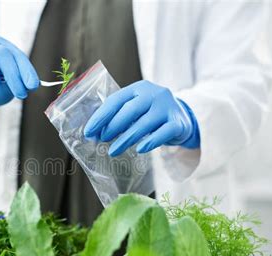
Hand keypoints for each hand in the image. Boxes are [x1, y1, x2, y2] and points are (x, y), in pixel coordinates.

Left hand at [83, 80, 199, 155]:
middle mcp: (154, 94)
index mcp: (139, 88)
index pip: (116, 100)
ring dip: (126, 139)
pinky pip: (163, 133)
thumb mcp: (136, 109)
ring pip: (144, 123)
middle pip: (130, 110)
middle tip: (102, 139)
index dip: (101, 116)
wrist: (183, 117)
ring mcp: (167, 107)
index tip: (88, 132)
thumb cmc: (151, 114)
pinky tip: (139, 149)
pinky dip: (151, 141)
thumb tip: (94, 134)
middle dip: (113, 126)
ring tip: (113, 151)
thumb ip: (117, 117)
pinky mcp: (178, 123)